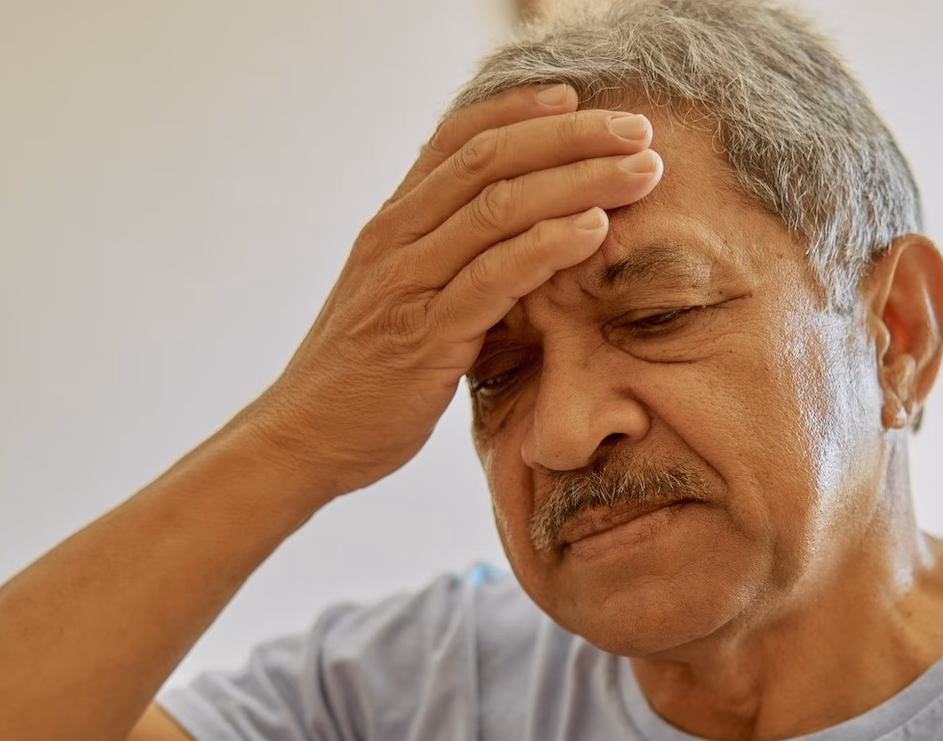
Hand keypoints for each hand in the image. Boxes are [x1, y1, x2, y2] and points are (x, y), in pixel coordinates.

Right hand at [255, 84, 663, 496]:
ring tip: (640, 171)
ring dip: (579, 181)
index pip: (457, 141)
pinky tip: (594, 229)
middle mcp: (395, 240)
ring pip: (498, 208)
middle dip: (571, 137)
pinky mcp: (423, 337)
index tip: (577, 98)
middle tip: (638, 128)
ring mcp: (406, 284)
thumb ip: (441, 262)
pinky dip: (547, 246)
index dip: (519, 111)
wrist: (302, 439)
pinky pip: (492, 277)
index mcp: (391, 225)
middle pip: (489, 160)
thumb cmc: (361, 376)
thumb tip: (506, 239)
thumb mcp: (397, 300)